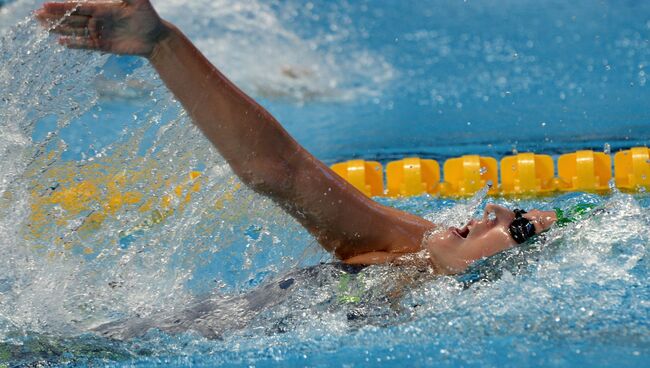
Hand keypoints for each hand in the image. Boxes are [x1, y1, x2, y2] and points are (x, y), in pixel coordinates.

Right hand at [35, 0, 168, 56]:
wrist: (156, 37)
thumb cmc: (149, 16)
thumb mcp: (139, 1)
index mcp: (103, 7)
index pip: (79, 6)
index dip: (63, 6)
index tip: (46, 4)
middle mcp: (98, 19)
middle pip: (73, 18)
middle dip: (55, 16)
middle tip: (36, 15)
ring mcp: (100, 33)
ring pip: (76, 30)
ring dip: (60, 29)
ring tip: (43, 27)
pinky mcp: (103, 46)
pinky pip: (86, 45)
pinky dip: (74, 44)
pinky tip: (61, 43)